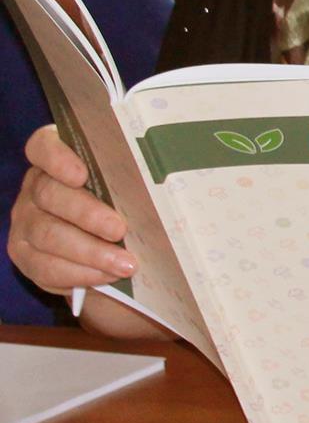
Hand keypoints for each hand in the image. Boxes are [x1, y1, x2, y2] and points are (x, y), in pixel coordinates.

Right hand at [8, 125, 134, 291]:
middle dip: (87, 214)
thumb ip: (132, 177)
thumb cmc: (119, 202)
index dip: (57, 158)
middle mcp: (35, 186)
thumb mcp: (124, 184)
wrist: (100, 243)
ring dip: (90, 251)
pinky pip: (47, 266)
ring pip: (48, 235)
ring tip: (125, 263)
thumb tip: (170, 179)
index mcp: (55, 159)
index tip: (81, 174)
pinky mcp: (25, 254)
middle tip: (120, 229)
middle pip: (50, 194)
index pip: (43, 146)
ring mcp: (25, 221)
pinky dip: (81, 273)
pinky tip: (107, 275)